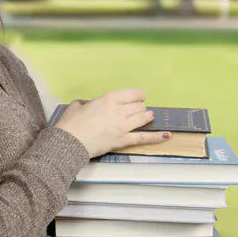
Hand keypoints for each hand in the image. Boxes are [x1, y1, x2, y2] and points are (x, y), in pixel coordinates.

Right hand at [53, 89, 172, 158]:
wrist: (70, 142)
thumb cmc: (71, 124)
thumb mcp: (76, 106)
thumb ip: (86, 103)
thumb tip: (88, 105)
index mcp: (109, 99)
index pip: (133, 94)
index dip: (138, 95)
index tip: (137, 97)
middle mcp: (120, 110)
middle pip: (139, 106)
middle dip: (140, 107)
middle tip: (139, 109)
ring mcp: (123, 126)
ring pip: (143, 118)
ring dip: (147, 116)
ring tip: (149, 116)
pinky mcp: (123, 141)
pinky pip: (143, 138)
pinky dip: (156, 137)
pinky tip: (167, 136)